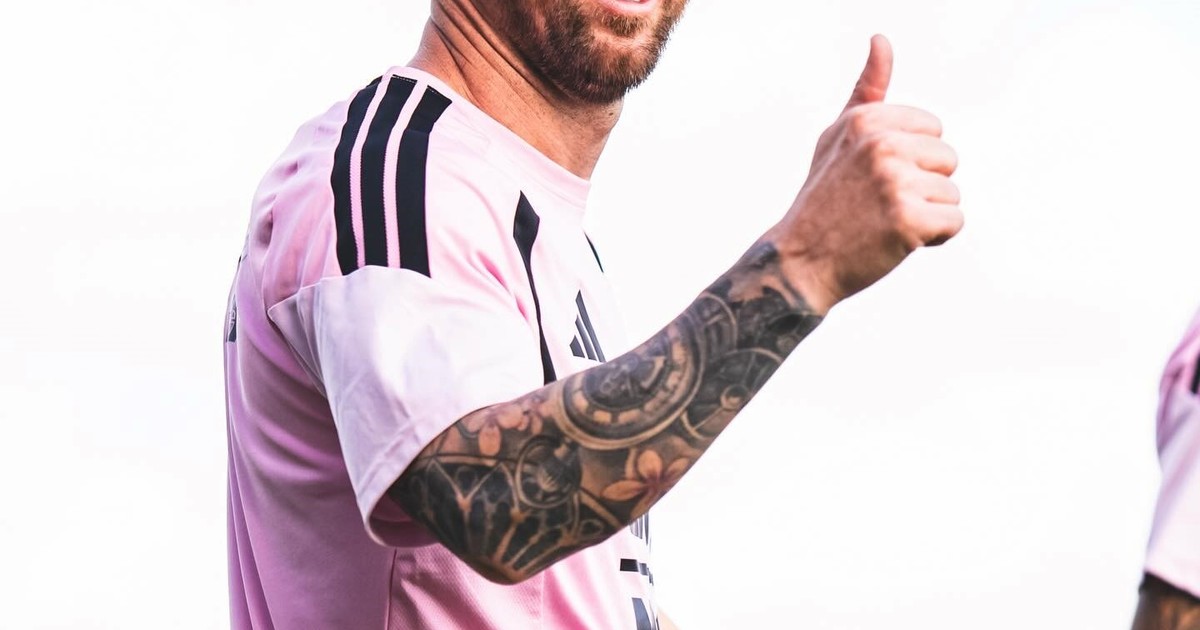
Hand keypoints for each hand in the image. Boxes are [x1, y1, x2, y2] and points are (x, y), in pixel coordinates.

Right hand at [770, 34, 962, 314]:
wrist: (800, 262)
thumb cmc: (823, 199)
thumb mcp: (838, 136)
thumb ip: (867, 91)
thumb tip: (881, 39)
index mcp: (866, 120)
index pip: (933, 129)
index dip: (912, 159)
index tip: (874, 177)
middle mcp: (881, 145)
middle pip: (948, 159)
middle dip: (922, 186)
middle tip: (878, 205)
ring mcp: (895, 182)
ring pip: (952, 193)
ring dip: (926, 214)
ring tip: (884, 223)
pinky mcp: (908, 220)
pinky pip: (954, 223)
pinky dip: (933, 238)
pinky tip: (897, 241)